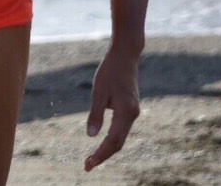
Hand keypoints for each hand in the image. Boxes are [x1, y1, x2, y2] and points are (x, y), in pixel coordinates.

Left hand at [84, 43, 141, 170]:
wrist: (126, 55)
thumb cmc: (110, 70)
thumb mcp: (99, 91)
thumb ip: (96, 114)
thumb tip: (91, 136)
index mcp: (126, 112)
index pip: (113, 141)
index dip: (100, 155)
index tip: (88, 165)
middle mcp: (132, 115)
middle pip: (118, 143)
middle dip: (103, 156)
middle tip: (87, 166)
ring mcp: (133, 112)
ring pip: (121, 137)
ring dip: (107, 148)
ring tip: (92, 157)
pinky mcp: (130, 108)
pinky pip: (122, 129)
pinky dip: (112, 139)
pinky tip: (101, 142)